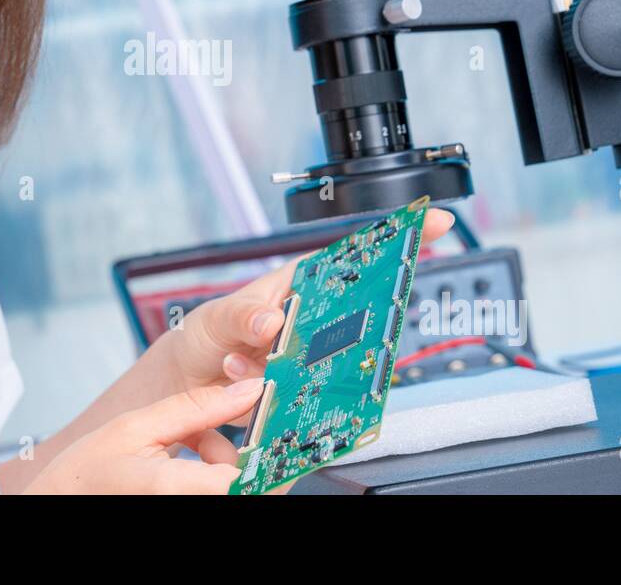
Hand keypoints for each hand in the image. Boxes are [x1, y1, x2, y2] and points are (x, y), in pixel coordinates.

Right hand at [22, 378, 266, 493]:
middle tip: (223, 429)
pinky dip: (217, 476)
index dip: (269, 448)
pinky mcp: (190, 511)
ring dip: (230, 464)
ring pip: (238, 491)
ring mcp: (189, 512)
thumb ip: (194, 407)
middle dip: (249, 454)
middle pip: (252, 488)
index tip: (275, 420)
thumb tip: (247, 388)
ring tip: (194, 444)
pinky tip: (191, 460)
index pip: (249, 478)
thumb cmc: (85, 474)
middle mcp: (189, 509)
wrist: (58, 504)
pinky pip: (221, 494)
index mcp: (174, 490)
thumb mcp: (135, 426)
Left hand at [158, 208, 455, 402]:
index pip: (348, 257)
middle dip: (350, 329)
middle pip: (356, 313)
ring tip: (241, 363)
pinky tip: (248, 394)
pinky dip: (281, 399)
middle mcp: (310, 320)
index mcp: (295, 286)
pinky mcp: (301, 391)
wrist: (185, 385)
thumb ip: (242, 317)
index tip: (434, 222)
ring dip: (284, 369)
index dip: (390, 238)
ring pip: (333, 361)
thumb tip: (273, 321)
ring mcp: (308, 356)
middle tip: (310, 338)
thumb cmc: (206, 337)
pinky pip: (311, 396)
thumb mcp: (216, 317)